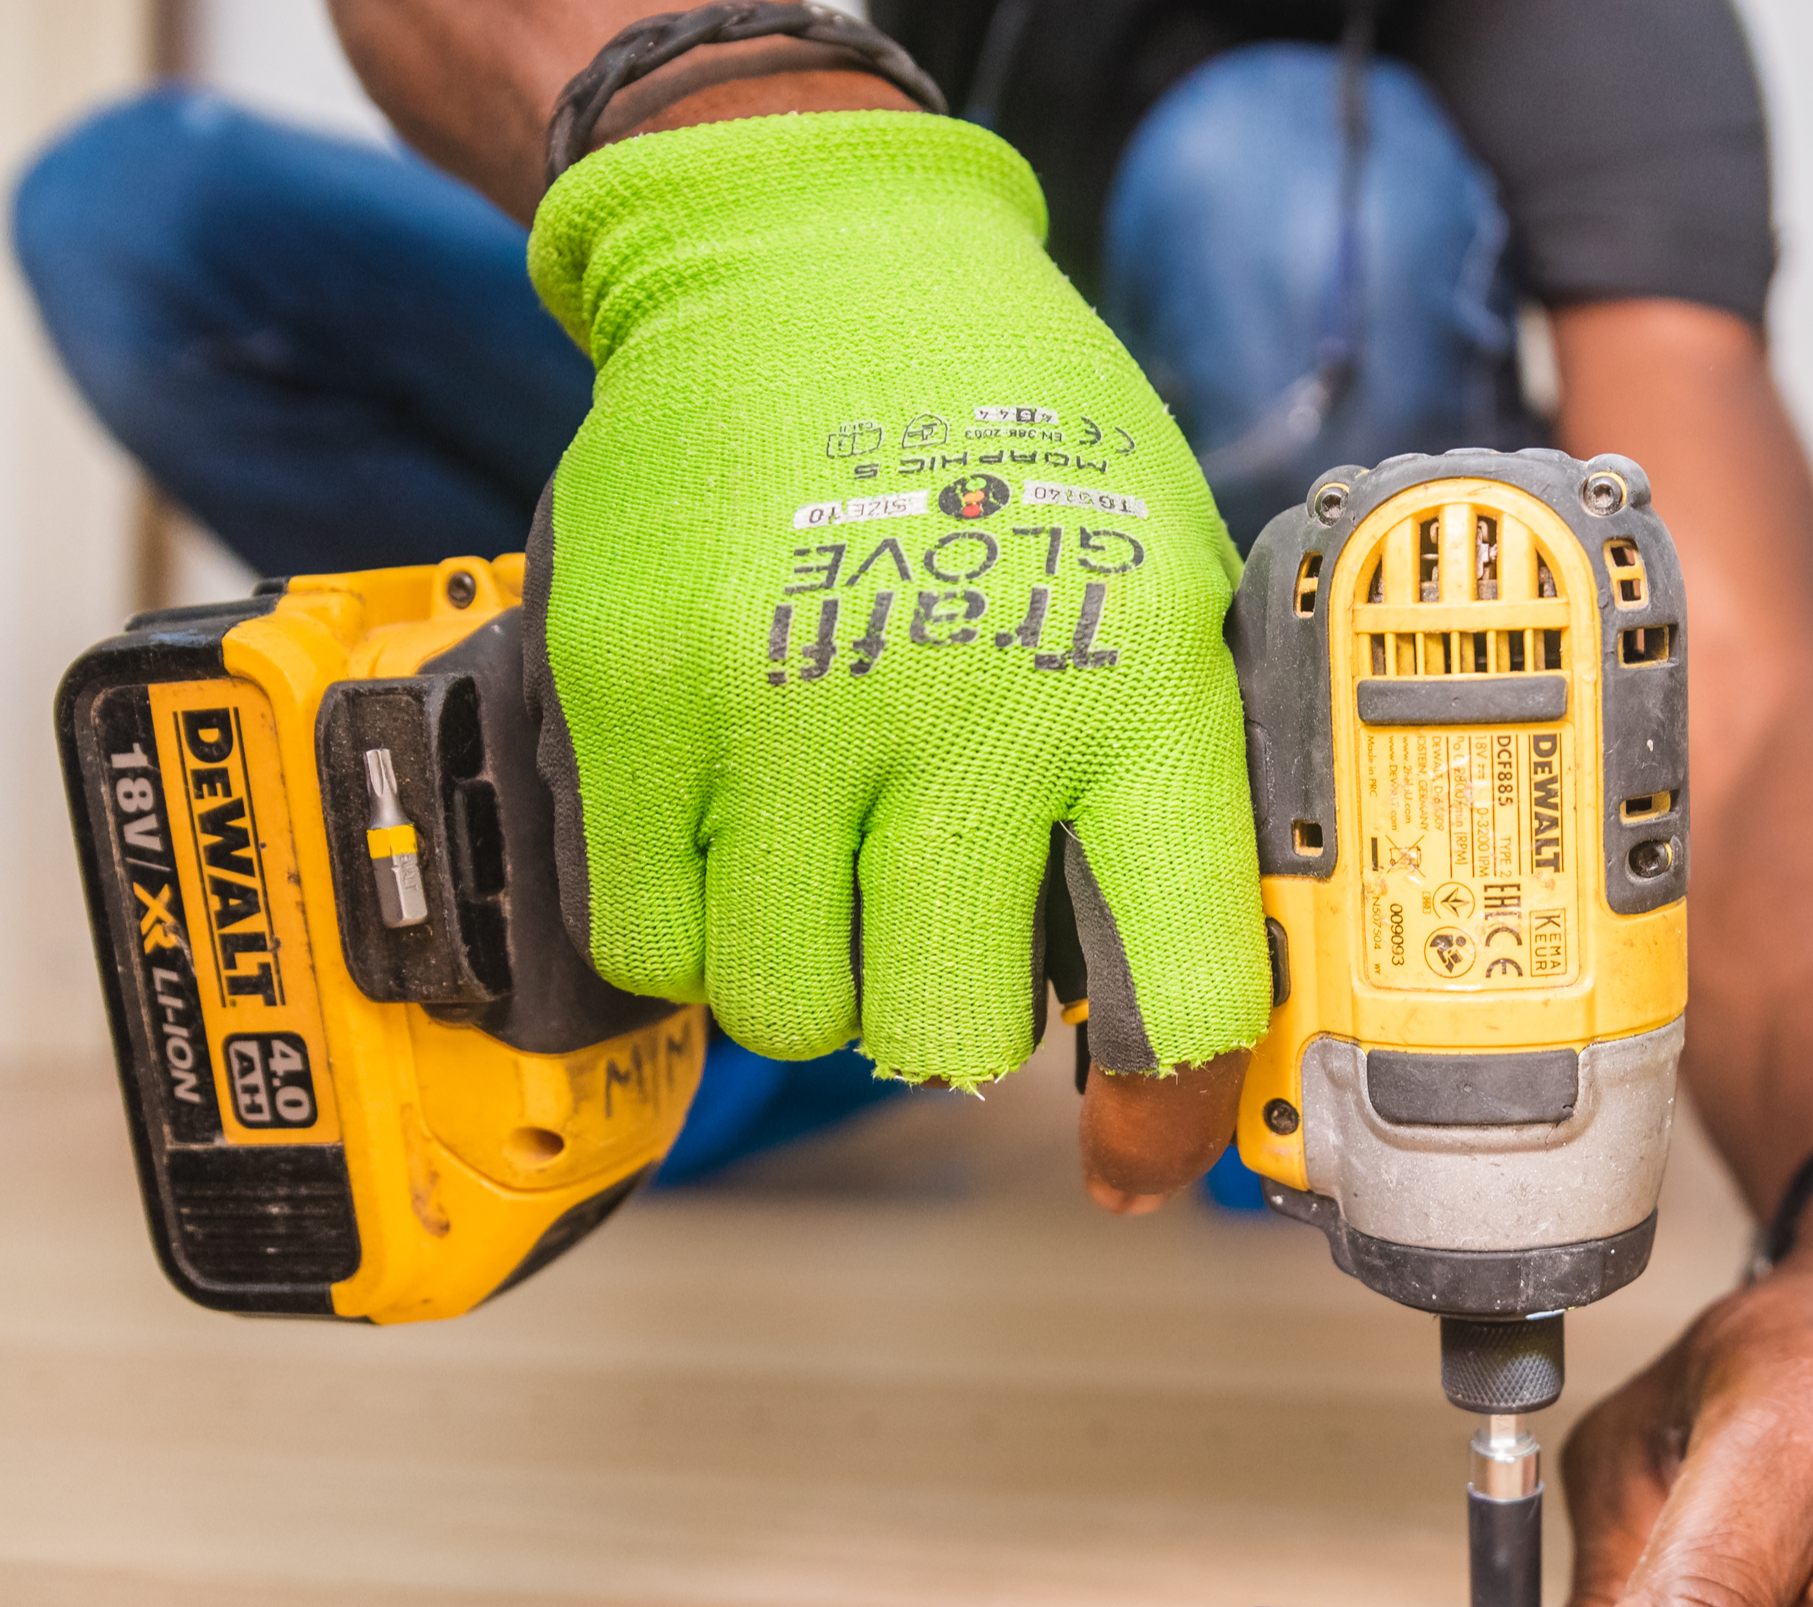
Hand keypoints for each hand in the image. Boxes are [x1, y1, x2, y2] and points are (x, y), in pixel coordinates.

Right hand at [522, 110, 1269, 1154]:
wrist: (814, 261)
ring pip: (788, 1011)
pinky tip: (735, 837)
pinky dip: (690, 929)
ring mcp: (780, 702)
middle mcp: (965, 704)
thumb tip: (1183, 1050)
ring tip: (832, 865)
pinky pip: (648, 941)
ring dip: (813, 977)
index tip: (1139, 1139)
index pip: (1178, 984)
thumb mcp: (1166, 593)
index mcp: (1136, 686)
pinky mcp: (630, 693)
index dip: (1165, 1100)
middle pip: (949, 1037)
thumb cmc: (1015, 448)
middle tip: (941, 934)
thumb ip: (1176, 802)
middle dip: (949, 1019)